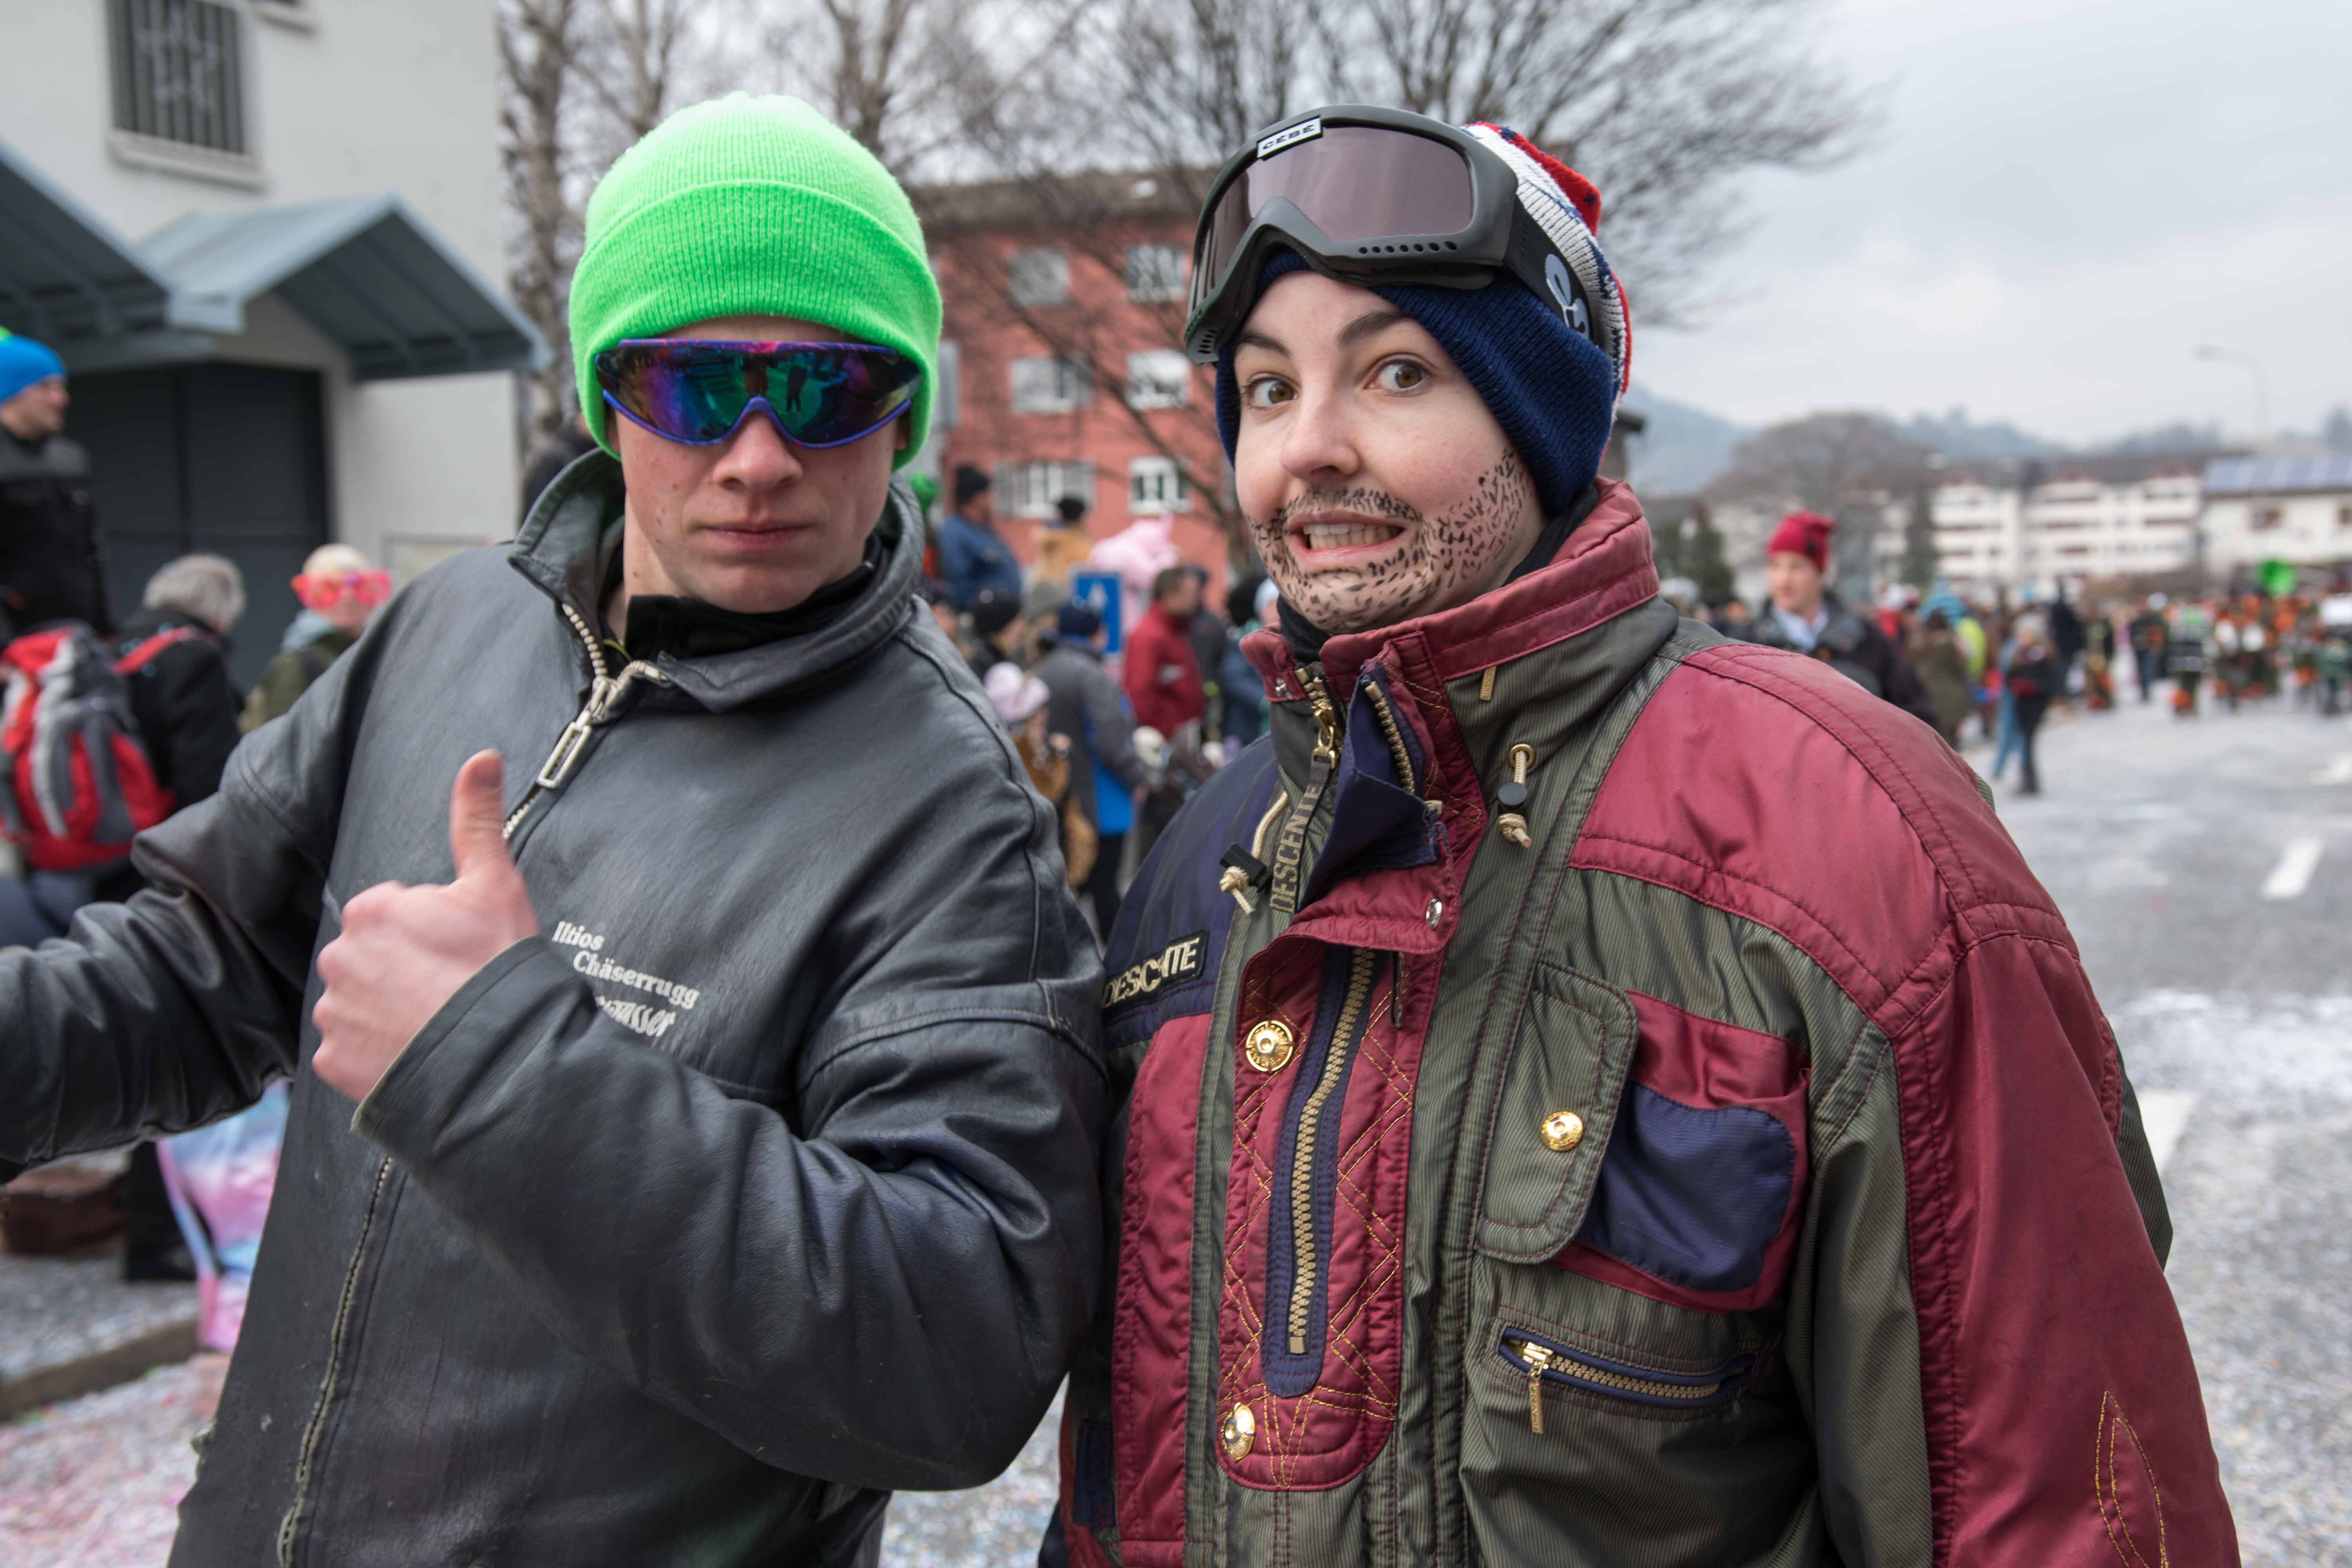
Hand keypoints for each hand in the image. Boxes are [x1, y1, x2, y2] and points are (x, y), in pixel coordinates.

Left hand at [312, 751, 538, 1102]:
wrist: (495, 1058)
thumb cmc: (496, 968)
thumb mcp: (495, 885)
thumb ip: (477, 820)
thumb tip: (482, 757)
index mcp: (371, 908)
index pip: (393, 912)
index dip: (430, 931)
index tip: (458, 951)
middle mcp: (339, 956)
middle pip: (371, 957)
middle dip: (402, 969)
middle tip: (448, 988)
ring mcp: (333, 1012)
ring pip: (359, 1002)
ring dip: (387, 1011)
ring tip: (433, 1023)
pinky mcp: (331, 1061)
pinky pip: (350, 1051)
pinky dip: (375, 1054)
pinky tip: (413, 1053)